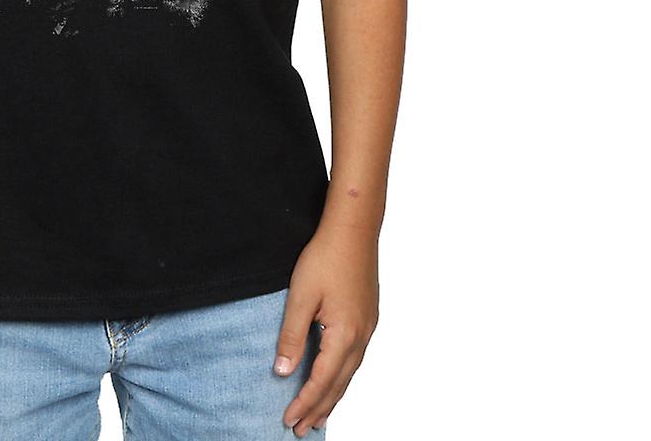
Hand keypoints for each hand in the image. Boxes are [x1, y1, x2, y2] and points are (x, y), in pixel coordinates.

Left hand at [272, 221, 379, 435]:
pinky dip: (343, 376)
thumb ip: (292, 336)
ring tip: (319, 416)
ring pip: (350, 374)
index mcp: (344, 335)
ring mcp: (368, 328)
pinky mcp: (368, 317)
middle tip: (302, 430)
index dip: (304, 403)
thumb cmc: (326, 257)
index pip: (321, 381)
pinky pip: (356, 359)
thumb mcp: (301, 296)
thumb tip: (282, 371)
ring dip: (333, 396)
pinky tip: (336, 377)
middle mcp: (361, 337)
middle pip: (339, 385)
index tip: (288, 420)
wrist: (354, 229)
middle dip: (319, 409)